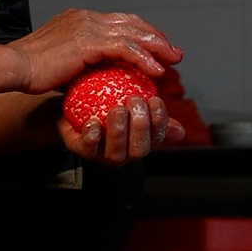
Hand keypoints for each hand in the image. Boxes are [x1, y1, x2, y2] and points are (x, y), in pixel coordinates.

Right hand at [7, 9, 182, 94]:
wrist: (15, 67)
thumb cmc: (29, 70)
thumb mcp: (59, 62)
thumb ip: (78, 62)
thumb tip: (91, 75)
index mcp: (78, 19)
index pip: (118, 21)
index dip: (140, 32)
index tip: (154, 46)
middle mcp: (85, 18)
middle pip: (131, 23)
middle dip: (155, 37)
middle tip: (173, 51)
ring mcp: (88, 27)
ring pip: (133, 33)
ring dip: (156, 46)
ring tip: (172, 60)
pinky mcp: (89, 42)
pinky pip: (126, 49)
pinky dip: (144, 58)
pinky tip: (156, 70)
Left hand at [55, 93, 187, 165]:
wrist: (71, 101)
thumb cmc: (106, 98)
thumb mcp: (130, 96)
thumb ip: (152, 105)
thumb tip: (180, 128)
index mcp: (140, 140)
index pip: (157, 137)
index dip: (160, 121)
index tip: (155, 100)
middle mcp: (124, 151)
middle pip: (139, 149)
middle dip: (140, 126)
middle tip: (136, 101)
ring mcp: (103, 154)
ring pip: (116, 152)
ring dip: (118, 131)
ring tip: (116, 109)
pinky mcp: (82, 150)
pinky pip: (88, 148)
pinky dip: (92, 136)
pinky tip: (92, 122)